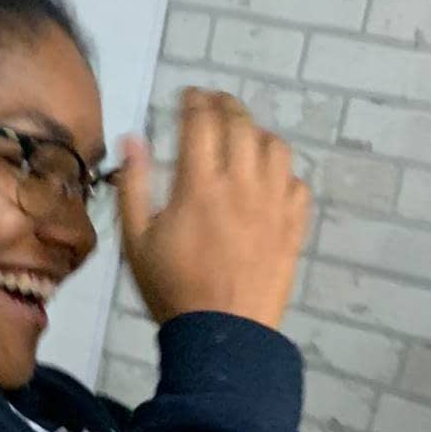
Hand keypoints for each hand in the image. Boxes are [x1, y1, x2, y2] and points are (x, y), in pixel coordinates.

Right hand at [119, 87, 309, 331]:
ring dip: (257, 135)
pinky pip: (298, 184)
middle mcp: (242, 185)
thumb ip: (134, 186)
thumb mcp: (136, 242)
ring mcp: (274, 205)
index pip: (200, 122)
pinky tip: (268, 182)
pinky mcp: (294, 227)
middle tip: (213, 104)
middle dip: (225, 104)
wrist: (223, 335)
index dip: (194, 100)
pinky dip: (283, 175)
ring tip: (243, 140)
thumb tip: (132, 139)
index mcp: (199, 186)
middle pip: (241, 123)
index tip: (187, 96)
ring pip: (276, 147)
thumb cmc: (173, 290)